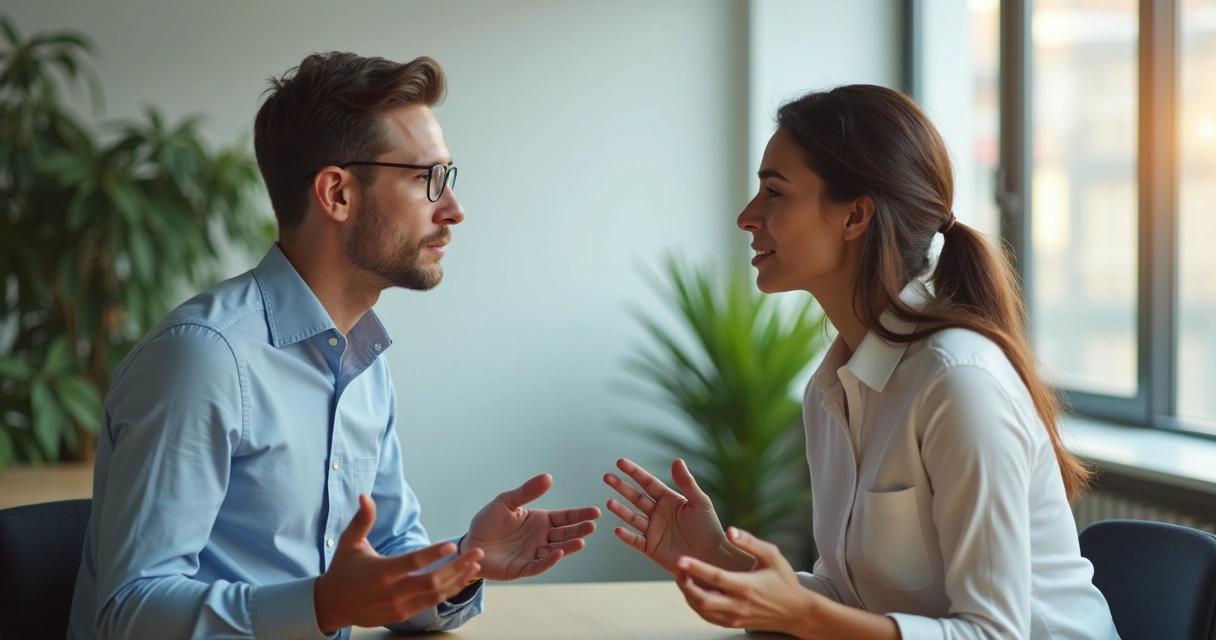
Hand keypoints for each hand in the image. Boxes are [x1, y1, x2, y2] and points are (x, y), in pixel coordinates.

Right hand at [314, 495, 484, 633]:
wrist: (333, 605)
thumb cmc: (343, 570)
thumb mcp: (349, 543)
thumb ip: (362, 520)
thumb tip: (365, 496)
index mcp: (381, 572)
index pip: (412, 562)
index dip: (433, 553)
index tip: (453, 543)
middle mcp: (392, 591)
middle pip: (431, 581)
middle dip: (457, 567)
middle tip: (477, 552)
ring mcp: (399, 606)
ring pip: (435, 595)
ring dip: (458, 579)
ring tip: (475, 564)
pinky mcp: (403, 615)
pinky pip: (431, 604)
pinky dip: (448, 591)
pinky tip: (461, 578)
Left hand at [463, 473, 600, 580]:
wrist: (469, 545)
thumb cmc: (488, 522)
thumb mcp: (506, 502)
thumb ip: (527, 492)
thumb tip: (548, 477)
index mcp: (539, 520)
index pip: (564, 517)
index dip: (579, 515)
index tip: (595, 511)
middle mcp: (540, 538)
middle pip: (564, 534)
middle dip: (578, 530)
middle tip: (592, 526)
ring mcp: (533, 554)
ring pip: (556, 551)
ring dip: (568, 546)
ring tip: (581, 542)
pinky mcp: (523, 568)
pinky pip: (539, 565)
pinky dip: (549, 560)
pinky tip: (558, 553)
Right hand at [604, 458, 752, 574]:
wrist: (712, 558)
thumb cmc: (710, 529)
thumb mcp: (700, 502)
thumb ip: (687, 482)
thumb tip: (676, 460)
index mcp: (670, 500)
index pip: (648, 483)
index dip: (634, 472)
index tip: (620, 462)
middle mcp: (659, 513)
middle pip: (636, 498)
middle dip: (621, 487)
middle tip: (607, 477)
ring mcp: (654, 530)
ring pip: (633, 517)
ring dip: (621, 510)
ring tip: (609, 503)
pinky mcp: (651, 548)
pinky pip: (636, 540)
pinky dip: (626, 536)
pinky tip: (617, 529)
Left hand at [675, 527, 818, 636]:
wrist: (796, 612)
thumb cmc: (783, 580)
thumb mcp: (772, 556)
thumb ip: (751, 542)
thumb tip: (730, 530)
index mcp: (747, 586)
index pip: (716, 578)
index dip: (696, 568)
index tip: (681, 559)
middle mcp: (739, 604)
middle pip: (702, 600)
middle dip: (685, 585)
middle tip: (678, 569)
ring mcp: (735, 617)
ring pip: (702, 611)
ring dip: (688, 595)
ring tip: (683, 578)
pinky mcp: (733, 624)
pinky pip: (708, 617)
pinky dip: (696, 605)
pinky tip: (694, 591)